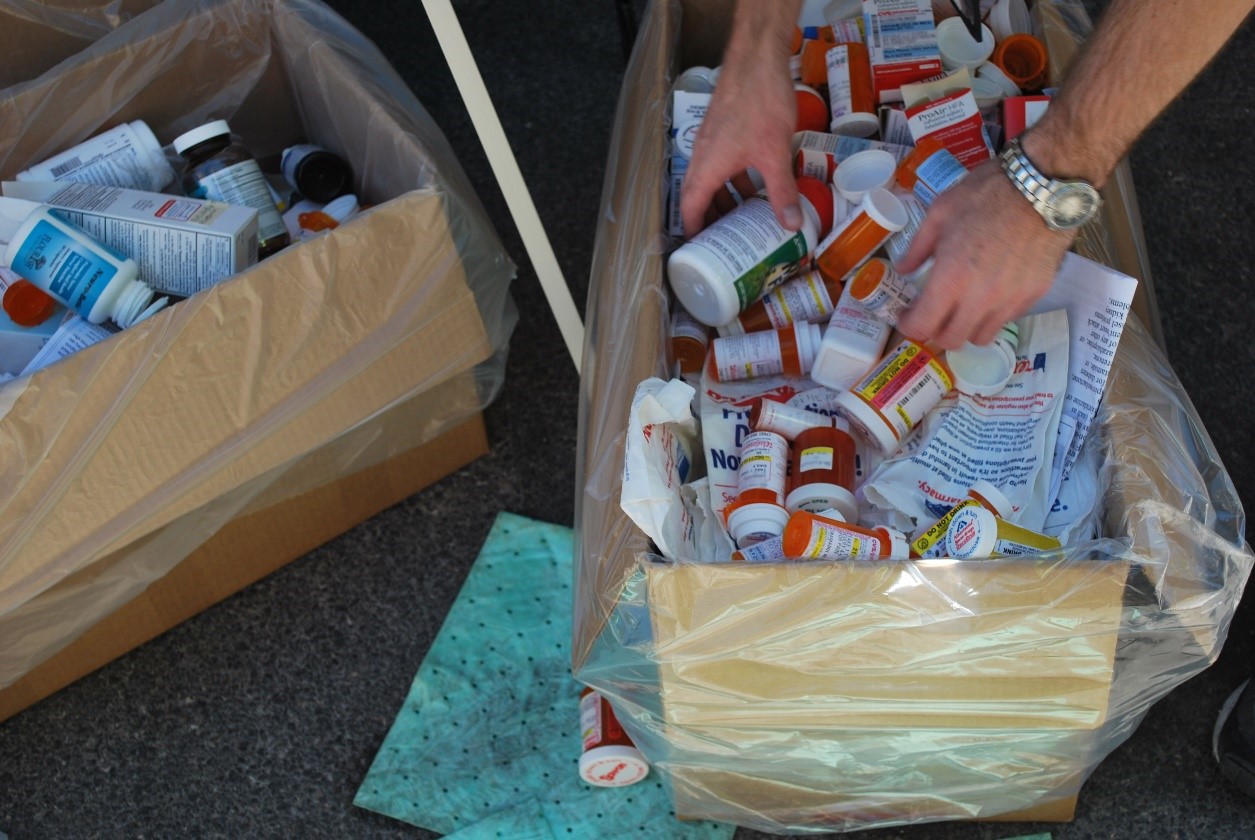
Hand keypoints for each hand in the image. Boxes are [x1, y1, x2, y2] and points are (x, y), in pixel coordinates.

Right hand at [679, 45, 798, 235]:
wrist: (757, 60)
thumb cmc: (759, 104)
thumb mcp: (774, 154)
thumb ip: (781, 191)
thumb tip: (790, 224)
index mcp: (706, 167)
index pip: (690, 208)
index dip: (693, 231)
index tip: (700, 249)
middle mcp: (703, 156)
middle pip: (698, 196)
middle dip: (709, 219)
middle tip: (722, 241)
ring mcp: (711, 141)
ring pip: (710, 179)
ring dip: (722, 199)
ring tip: (738, 218)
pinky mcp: (723, 130)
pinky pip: (721, 163)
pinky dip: (732, 179)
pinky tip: (753, 184)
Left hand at [895, 160, 1077, 349]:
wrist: (1042, 187)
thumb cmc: (987, 194)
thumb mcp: (940, 212)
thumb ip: (917, 248)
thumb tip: (904, 270)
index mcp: (951, 278)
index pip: (922, 326)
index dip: (908, 325)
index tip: (907, 315)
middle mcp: (980, 297)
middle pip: (951, 340)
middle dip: (935, 331)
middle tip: (932, 313)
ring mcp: (1010, 299)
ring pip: (981, 336)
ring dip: (965, 327)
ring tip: (961, 307)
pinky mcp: (1034, 295)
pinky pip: (1007, 319)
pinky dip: (992, 315)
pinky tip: (989, 294)